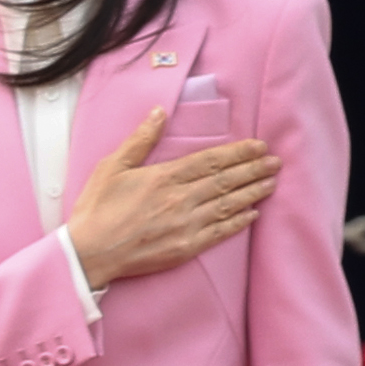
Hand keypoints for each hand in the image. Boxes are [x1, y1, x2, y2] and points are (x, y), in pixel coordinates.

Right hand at [65, 106, 275, 289]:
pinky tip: (253, 213)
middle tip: (275, 162)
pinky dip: (240, 222)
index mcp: (164, 177)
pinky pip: (221, 232)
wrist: (89, 253)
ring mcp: (186, 225)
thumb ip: (140, 140)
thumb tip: (159, 113)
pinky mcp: (186, 247)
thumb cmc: (96, 209)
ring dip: (253, 192)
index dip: (238, 152)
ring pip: (229, 204)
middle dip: (254, 169)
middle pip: (226, 180)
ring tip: (272, 182)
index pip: (210, 161)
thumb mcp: (111, 167)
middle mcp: (180, 200)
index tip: (259, 146)